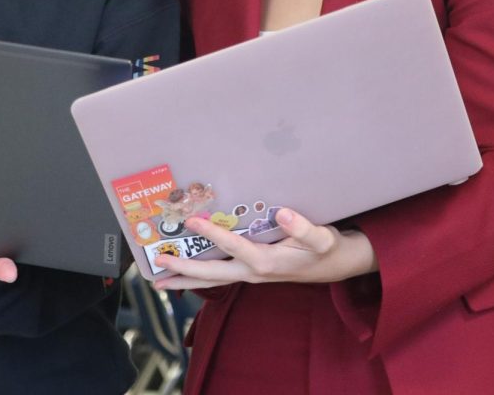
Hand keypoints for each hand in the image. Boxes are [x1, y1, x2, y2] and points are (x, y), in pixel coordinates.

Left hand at [152, 208, 375, 291]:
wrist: (335, 265)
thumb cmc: (326, 249)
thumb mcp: (322, 238)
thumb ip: (304, 228)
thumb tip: (283, 213)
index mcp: (267, 262)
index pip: (234, 247)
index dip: (212, 234)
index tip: (192, 221)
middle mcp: (254, 272)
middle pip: (212, 274)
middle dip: (183, 270)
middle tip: (157, 264)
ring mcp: (250, 275)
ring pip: (213, 280)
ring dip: (185, 280)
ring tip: (158, 280)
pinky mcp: (251, 272)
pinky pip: (220, 276)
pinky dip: (200, 275)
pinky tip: (185, 272)